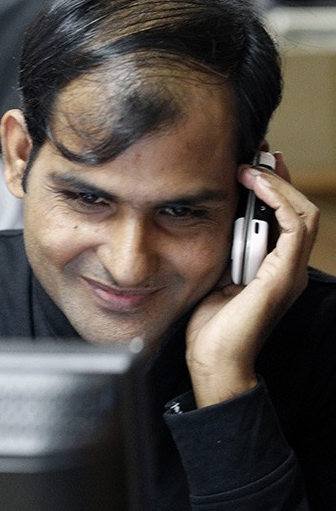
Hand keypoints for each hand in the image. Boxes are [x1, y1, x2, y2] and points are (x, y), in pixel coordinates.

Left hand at [186, 153, 318, 407]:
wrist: (213, 357)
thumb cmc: (209, 321)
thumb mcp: (214, 271)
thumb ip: (223, 247)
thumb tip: (212, 216)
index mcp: (274, 266)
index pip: (284, 216)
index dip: (273, 187)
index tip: (250, 163)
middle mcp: (288, 267)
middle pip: (297, 210)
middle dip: (278, 178)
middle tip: (256, 153)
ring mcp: (290, 272)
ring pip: (302, 213)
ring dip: (277, 184)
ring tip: (251, 167)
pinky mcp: (284, 275)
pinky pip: (294, 227)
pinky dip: (277, 200)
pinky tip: (255, 184)